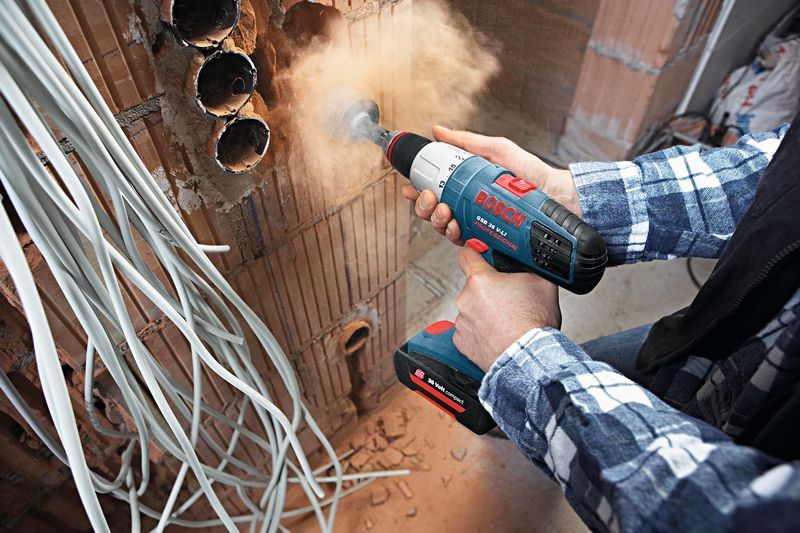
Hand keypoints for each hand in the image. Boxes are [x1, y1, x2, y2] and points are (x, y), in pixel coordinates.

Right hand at [402, 126, 579, 244]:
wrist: (557, 198)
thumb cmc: (531, 175)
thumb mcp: (497, 150)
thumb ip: (467, 142)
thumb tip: (438, 130)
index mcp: (466, 188)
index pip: (435, 191)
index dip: (417, 191)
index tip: (409, 187)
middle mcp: (469, 208)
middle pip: (433, 211)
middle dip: (424, 207)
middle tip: (430, 199)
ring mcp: (477, 225)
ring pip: (443, 228)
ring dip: (436, 220)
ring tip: (445, 212)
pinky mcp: (488, 241)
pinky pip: (462, 243)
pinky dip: (452, 236)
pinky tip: (454, 228)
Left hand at [453, 247, 560, 371]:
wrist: (529, 358)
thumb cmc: (534, 325)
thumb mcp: (542, 283)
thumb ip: (528, 268)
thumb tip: (528, 263)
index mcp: (481, 279)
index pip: (466, 255)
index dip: (474, 254)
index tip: (477, 256)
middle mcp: (466, 299)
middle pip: (473, 287)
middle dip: (488, 291)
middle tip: (508, 300)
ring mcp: (462, 321)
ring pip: (471, 310)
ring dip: (484, 313)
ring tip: (505, 322)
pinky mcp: (461, 342)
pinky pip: (468, 331)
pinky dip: (480, 333)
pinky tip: (496, 335)